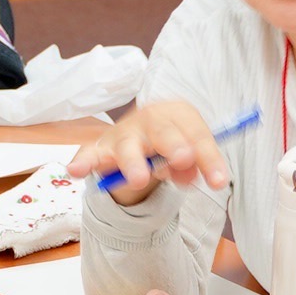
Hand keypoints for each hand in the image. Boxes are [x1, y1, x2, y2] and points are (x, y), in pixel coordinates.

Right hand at [67, 101, 236, 206]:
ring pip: (127, 145)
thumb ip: (193, 165)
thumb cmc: (171, 142)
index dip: (208, 157)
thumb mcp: (188, 153)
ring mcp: (123, 133)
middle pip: (162, 130)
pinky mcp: (100, 148)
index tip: (219, 181)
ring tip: (139, 179)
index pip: (195, 133)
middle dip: (173, 145)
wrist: (143, 133)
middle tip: (183, 159)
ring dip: (133, 162)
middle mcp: (149, 118)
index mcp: (177, 113)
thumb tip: (191, 175)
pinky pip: (89, 154)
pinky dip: (83, 162)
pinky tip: (76, 171)